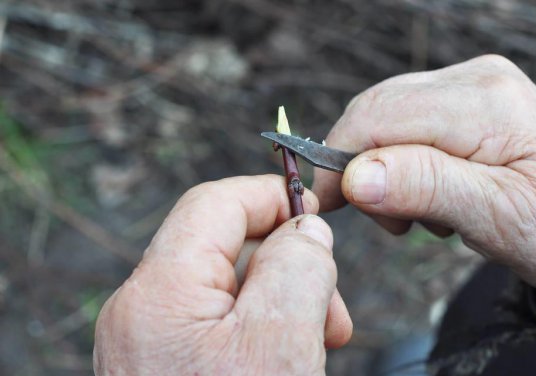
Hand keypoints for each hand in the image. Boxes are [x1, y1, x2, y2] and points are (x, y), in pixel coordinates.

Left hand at [94, 175, 351, 374]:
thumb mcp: (281, 343)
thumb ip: (298, 268)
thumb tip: (306, 229)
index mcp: (159, 292)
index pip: (214, 205)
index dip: (269, 196)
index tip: (315, 210)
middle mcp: (142, 311)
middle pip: (226, 247)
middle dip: (288, 265)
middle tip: (333, 310)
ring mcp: (149, 342)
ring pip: (229, 288)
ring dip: (282, 303)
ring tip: (319, 343)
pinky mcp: (164, 366)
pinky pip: (220, 326)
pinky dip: (262, 331)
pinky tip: (288, 360)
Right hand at [313, 55, 535, 309]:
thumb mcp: (497, 220)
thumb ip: (425, 188)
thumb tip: (354, 176)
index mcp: (487, 103)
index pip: (379, 117)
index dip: (341, 160)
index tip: (329, 207)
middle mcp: (477, 79)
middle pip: (378, 111)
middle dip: (363, 168)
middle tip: (391, 223)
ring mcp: (474, 84)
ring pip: (387, 118)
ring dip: (384, 170)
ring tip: (425, 216)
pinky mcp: (469, 100)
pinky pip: (407, 123)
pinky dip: (402, 164)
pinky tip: (434, 195)